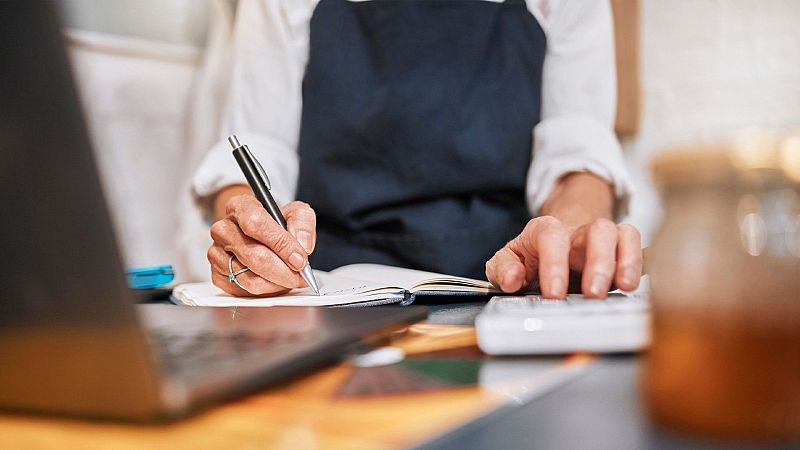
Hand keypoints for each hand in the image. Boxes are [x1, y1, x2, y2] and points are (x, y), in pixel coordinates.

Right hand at [207, 194, 316, 295]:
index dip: (281, 244)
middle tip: (301, 275)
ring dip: (277, 283)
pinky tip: (274, 281)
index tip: (299, 259)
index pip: (256, 224)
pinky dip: (266, 290)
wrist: (259, 237)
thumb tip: (302, 247)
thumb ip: (302, 222)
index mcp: (239, 206)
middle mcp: (223, 229)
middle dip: (284, 271)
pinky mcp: (217, 274)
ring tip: (290, 278)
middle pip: (255, 256)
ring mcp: (216, 253)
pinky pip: (245, 290)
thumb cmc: (276, 224)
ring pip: (251, 278)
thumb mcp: (295, 213)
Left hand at [485, 216, 641, 297]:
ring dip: (628, 261)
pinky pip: (644, 251)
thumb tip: (512, 280)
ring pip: (625, 235)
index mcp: (546, 231)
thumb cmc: (532, 256)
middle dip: (599, 262)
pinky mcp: (624, 254)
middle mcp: (580, 232)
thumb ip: (503, 268)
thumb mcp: (507, 260)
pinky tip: (652, 279)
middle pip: (598, 231)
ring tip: (626, 288)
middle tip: (593, 294)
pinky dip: (649, 263)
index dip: (554, 264)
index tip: (553, 295)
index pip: (552, 236)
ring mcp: (606, 241)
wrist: (557, 242)